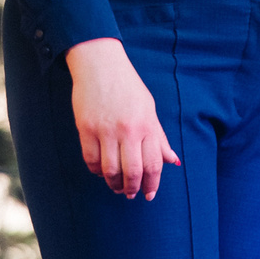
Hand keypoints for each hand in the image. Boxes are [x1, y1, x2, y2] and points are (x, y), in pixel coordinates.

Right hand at [66, 37, 178, 198]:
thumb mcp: (149, 109)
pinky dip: (96, 171)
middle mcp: (128, 129)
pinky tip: (101, 170)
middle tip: (130, 193)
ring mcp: (106, 129)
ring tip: (115, 185)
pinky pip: (91, 160)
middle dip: (132, 189)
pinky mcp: (86, 128)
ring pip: (110, 170)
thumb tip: (172, 161)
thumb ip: (159, 137)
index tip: (148, 194)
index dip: (152, 184)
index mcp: (147, 125)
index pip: (153, 164)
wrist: (100, 64)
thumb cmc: (128, 86)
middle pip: (132, 172)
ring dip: (113, 183)